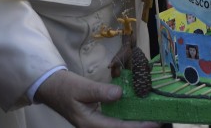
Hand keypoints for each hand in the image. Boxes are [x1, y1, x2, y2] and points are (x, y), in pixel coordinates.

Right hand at [35, 70, 159, 127]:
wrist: (51, 88)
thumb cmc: (65, 87)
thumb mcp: (82, 87)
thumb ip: (100, 91)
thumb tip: (120, 93)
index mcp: (89, 124)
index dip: (136, 127)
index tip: (153, 123)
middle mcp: (94, 127)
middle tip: (159, 122)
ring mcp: (95, 125)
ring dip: (133, 125)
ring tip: (152, 120)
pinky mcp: (97, 119)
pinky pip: (115, 123)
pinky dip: (127, 120)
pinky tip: (137, 114)